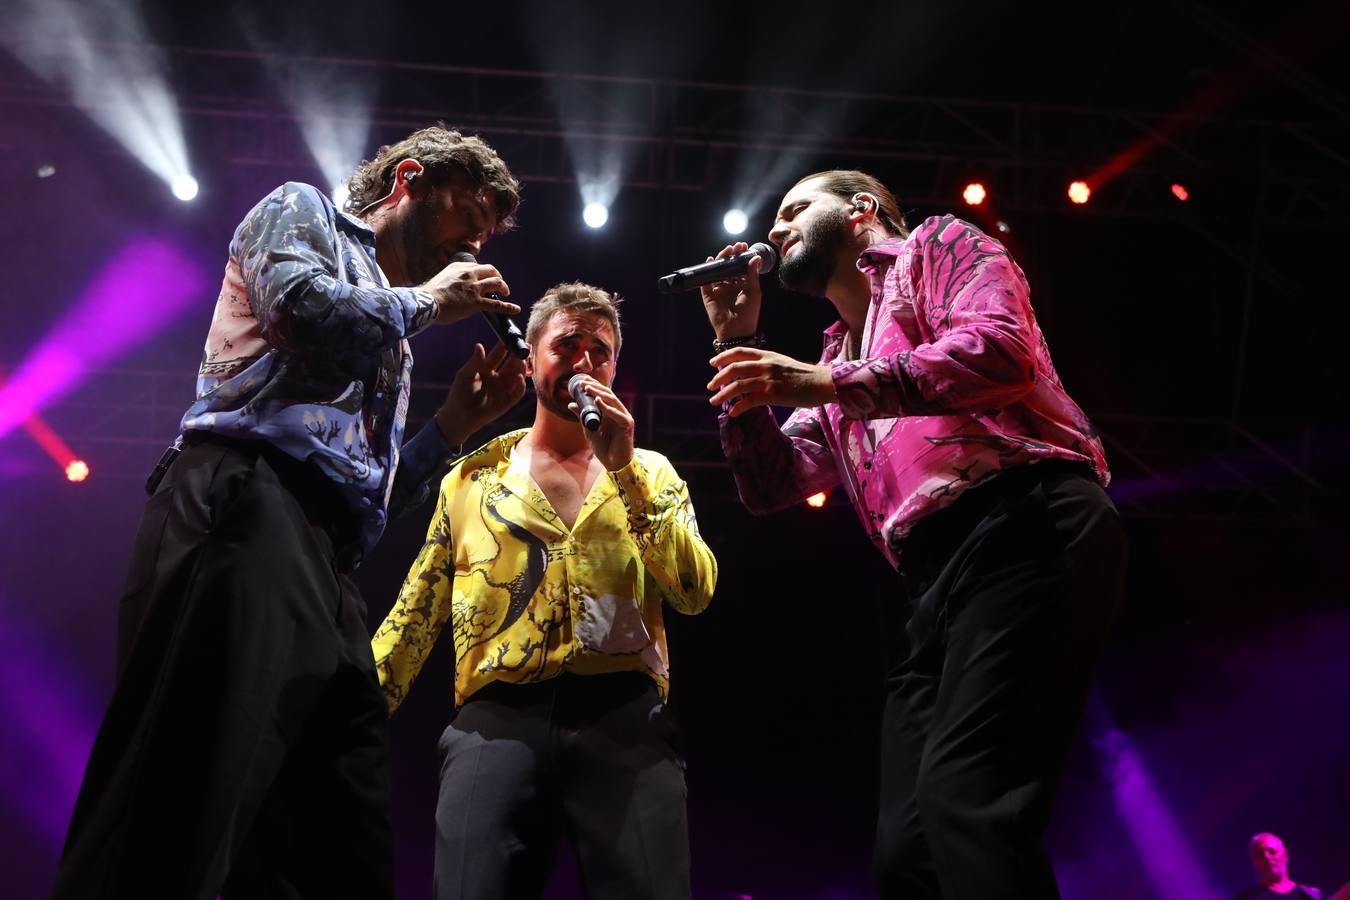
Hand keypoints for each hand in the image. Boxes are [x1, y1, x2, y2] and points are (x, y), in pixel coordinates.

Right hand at [421, 261, 519, 325]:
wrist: (425, 303)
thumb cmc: (429, 295)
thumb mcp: (441, 278)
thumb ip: (452, 279)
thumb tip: (458, 287)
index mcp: (459, 267)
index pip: (478, 266)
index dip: (485, 272)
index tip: (486, 277)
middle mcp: (469, 274)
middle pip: (491, 270)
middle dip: (498, 276)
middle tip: (500, 284)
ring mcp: (473, 288)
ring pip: (497, 283)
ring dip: (504, 288)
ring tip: (506, 293)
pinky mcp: (476, 302)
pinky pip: (497, 304)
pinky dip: (508, 307)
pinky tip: (515, 309)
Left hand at [433, 343, 526, 444]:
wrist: (458, 416)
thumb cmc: (459, 394)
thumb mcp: (465, 375)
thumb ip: (474, 362)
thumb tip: (479, 345)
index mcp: (487, 369)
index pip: (499, 356)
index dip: (505, 348)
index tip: (509, 339)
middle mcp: (498, 378)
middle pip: (511, 365)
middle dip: (517, 357)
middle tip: (522, 348)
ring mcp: (503, 390)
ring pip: (516, 377)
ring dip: (521, 369)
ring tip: (522, 361)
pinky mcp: (506, 403)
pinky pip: (517, 393)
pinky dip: (520, 386)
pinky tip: (520, 378)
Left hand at [568, 376, 634, 470]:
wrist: (614, 463)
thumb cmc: (604, 448)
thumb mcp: (589, 429)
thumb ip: (582, 416)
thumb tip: (571, 404)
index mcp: (611, 412)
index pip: (603, 395)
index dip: (594, 387)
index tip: (581, 381)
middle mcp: (619, 412)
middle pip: (608, 395)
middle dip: (595, 387)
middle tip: (583, 383)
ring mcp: (624, 418)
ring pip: (613, 401)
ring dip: (599, 394)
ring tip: (588, 389)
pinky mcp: (627, 425)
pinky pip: (617, 414)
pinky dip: (607, 407)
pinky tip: (598, 401)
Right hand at [700, 242, 762, 339]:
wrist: (736, 330)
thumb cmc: (749, 314)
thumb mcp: (754, 291)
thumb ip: (753, 274)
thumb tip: (756, 257)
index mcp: (742, 286)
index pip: (740, 268)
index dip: (741, 257)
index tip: (744, 247)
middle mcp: (729, 287)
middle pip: (728, 267)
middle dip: (731, 256)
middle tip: (736, 246)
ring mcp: (718, 290)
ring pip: (718, 271)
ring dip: (721, 260)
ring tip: (727, 251)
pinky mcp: (708, 295)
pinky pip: (706, 281)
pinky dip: (707, 270)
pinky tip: (711, 260)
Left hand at [707, 347, 835, 415]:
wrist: (823, 382)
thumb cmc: (805, 375)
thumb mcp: (783, 363)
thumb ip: (767, 365)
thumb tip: (752, 373)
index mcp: (768, 355)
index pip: (740, 352)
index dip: (724, 356)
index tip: (713, 363)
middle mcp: (766, 365)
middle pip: (734, 368)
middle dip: (719, 377)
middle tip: (710, 386)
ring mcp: (768, 379)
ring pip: (738, 385)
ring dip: (723, 394)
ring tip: (714, 401)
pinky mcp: (773, 394)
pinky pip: (749, 401)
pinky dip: (738, 407)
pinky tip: (733, 412)